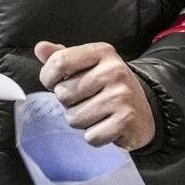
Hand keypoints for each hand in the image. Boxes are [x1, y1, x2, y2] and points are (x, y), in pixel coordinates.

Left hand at [35, 40, 154, 150]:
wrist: (144, 112)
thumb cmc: (107, 88)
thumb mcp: (87, 66)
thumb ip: (62, 57)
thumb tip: (40, 48)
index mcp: (102, 52)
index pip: (59, 61)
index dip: (48, 78)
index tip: (57, 83)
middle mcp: (114, 70)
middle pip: (63, 93)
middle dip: (69, 103)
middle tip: (87, 101)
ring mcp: (122, 95)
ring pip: (74, 118)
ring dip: (81, 122)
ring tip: (97, 114)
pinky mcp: (127, 119)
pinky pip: (91, 136)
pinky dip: (95, 136)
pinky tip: (106, 126)